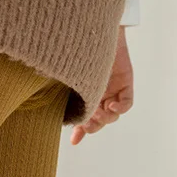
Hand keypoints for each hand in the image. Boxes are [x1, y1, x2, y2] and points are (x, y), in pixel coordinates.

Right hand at [71, 26, 132, 144]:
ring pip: (113, 116)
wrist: (91, 36)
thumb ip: (63, 102)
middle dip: (93, 125)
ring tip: (97, 110)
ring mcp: (113, 90)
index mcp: (85, 97)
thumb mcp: (66, 83)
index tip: (74, 141)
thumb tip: (49, 119)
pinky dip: (119, 109)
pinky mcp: (126, 83)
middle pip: (100, 121)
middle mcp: (99, 96)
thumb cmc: (74, 56)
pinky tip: (110, 105)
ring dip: (104, 118)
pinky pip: (127, 104)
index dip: (80, 133)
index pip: (84, 120)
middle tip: (87, 121)